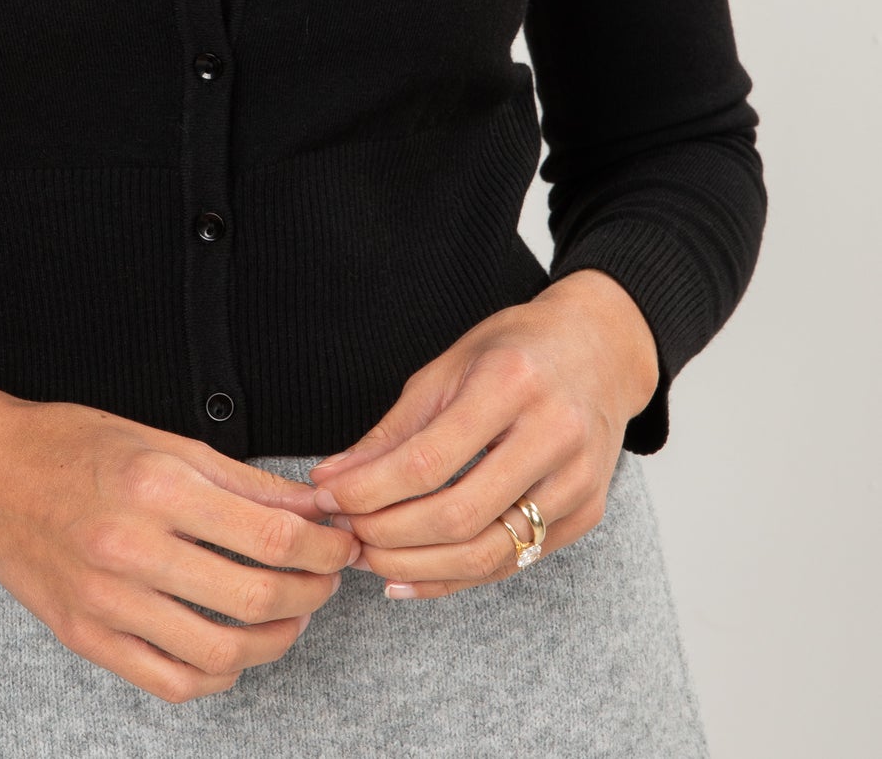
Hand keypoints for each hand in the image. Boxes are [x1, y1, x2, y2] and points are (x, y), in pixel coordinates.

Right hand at [0, 376, 360, 702]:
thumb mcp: (162, 440)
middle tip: (325, 580)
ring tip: (289, 616)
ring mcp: (106, 601)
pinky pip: (171, 681)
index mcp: (156, 485)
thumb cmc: (74, 444)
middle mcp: (131, 547)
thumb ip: (242, 481)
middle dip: (312, 593)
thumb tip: (312, 508)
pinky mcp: (87, 638)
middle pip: (256, 597)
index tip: (340, 544)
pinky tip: (233, 651)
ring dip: (274, 641)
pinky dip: (218, 676)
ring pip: (220, 653)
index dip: (324, 547)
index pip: (272, 536)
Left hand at [305, 269, 659, 599]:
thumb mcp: (448, 368)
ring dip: (417, 568)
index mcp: (512, 383)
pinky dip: (455, 577)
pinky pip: (513, 563)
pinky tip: (412, 577)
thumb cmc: (515, 350)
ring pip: (488, 553)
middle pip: (457, 516)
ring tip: (371, 559)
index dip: (368, 490)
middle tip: (345, 535)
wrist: (600, 350)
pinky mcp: (587, 514)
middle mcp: (553, 435)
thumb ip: (393, 431)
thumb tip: (332, 479)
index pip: (427, 461)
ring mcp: (578, 481)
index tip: (327, 497)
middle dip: (388, 536)